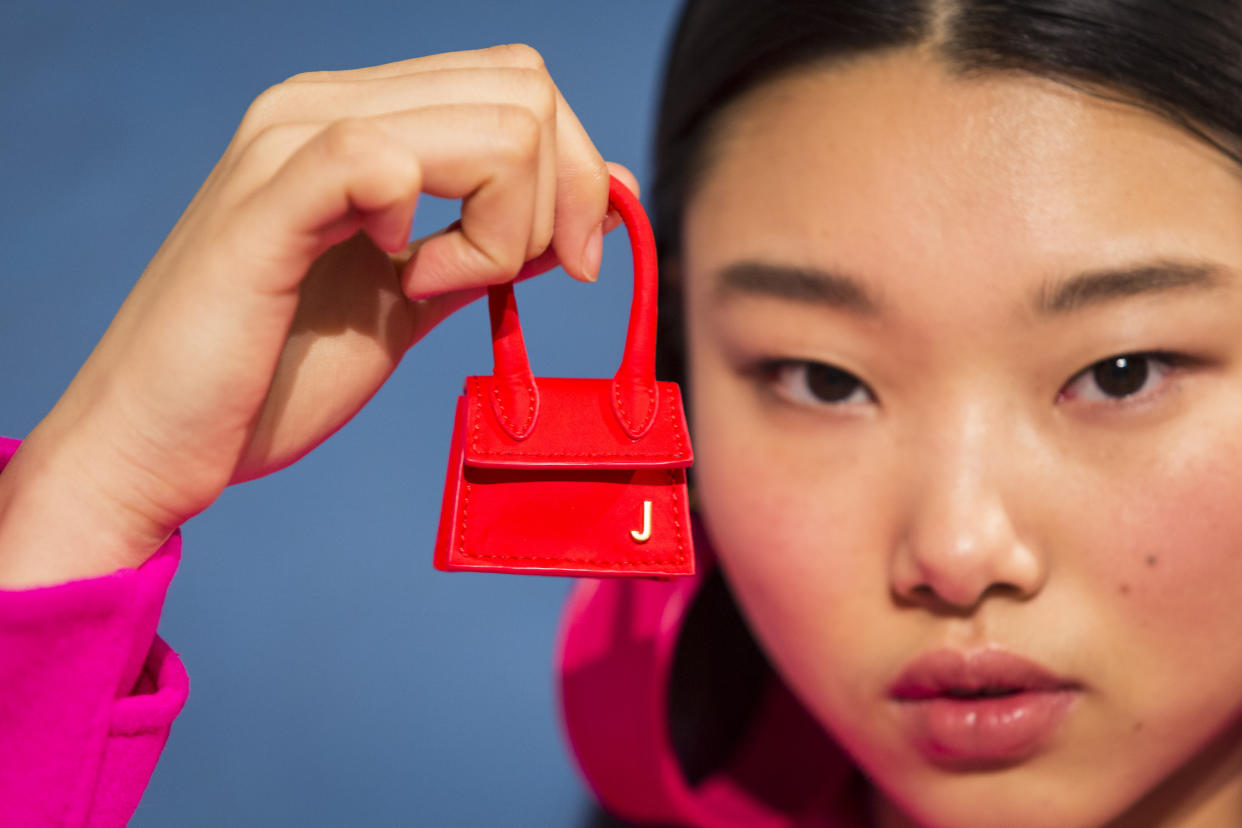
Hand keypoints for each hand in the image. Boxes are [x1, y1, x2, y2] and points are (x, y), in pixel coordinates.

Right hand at [0, 44, 636, 585]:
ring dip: (504, 226)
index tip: (573, 261)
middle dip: (559, 198)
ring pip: (492, 121)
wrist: (159, 442)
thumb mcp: (418, 295)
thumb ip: (499, 242)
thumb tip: (600, 205)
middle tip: (508, 280)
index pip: (518, 83)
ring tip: (434, 287)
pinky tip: (403, 281)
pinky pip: (389, 163)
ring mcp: (291, 142)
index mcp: (360, 118)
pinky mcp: (268, 199)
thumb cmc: (277, 373)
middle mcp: (325, 103)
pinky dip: (446, 239)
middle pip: (524, 89)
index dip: (575, 170)